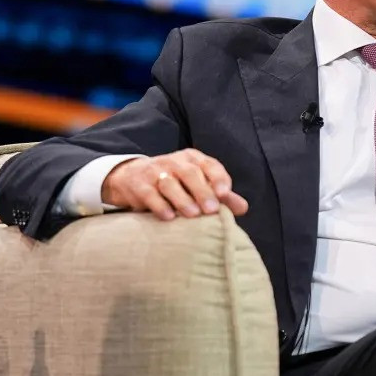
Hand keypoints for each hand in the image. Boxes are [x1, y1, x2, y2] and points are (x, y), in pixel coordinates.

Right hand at [102, 148, 249, 220]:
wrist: (131, 178)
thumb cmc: (175, 184)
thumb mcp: (197, 185)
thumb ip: (220, 196)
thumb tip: (243, 207)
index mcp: (192, 159)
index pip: (209, 165)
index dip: (218, 178)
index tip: (226, 194)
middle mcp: (174, 162)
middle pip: (190, 173)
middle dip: (202, 191)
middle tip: (212, 210)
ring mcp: (155, 172)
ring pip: (169, 183)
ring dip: (182, 199)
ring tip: (193, 215)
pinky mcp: (139, 185)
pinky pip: (149, 194)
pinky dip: (159, 205)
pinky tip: (168, 217)